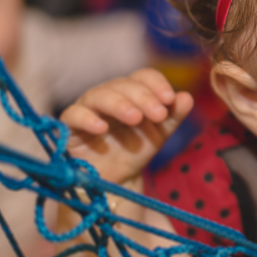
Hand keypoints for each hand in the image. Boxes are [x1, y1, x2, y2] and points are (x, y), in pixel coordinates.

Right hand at [59, 68, 193, 184]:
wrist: (114, 179)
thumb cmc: (135, 149)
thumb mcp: (159, 133)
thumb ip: (173, 115)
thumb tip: (186, 97)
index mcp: (131, 92)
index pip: (143, 77)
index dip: (156, 84)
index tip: (170, 99)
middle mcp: (108, 95)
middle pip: (123, 85)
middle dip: (143, 97)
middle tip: (158, 114)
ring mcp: (87, 107)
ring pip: (99, 95)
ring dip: (119, 104)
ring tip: (136, 118)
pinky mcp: (70, 125)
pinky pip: (74, 115)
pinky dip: (87, 119)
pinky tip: (102, 128)